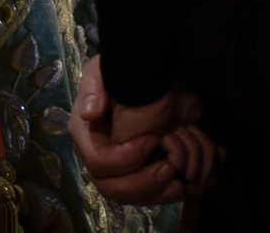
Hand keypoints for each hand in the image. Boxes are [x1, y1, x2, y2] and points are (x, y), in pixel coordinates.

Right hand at [67, 55, 221, 203]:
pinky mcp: (136, 176)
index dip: (124, 158)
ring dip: (155, 193)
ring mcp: (117, 171)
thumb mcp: (104, 71)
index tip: (152, 138)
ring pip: (130, 198)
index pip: (98, 161)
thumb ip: (94, 89)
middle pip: (111, 188)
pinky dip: (164, 195)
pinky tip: (182, 184)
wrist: (149, 83)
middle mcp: (98, 158)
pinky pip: (146, 197)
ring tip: (179, 180)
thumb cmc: (123, 75)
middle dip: (141, 182)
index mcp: (87, 135)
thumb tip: (89, 114)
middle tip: (169, 166)